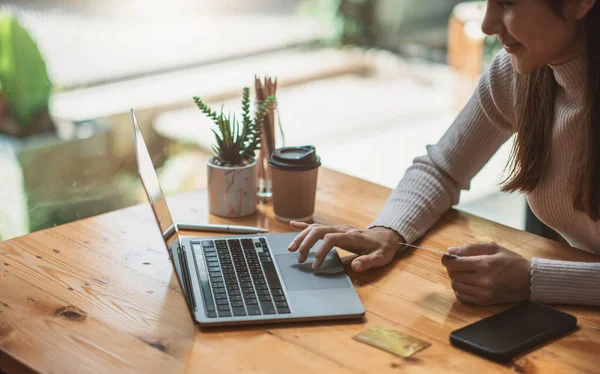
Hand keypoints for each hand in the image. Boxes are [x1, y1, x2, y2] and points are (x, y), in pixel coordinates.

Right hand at [287, 221, 402, 271]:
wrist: (387, 235)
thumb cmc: (383, 248)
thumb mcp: (381, 257)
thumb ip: (369, 261)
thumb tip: (356, 267)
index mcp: (351, 236)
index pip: (330, 239)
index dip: (320, 250)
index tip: (315, 265)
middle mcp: (342, 230)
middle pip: (318, 231)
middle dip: (305, 243)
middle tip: (298, 258)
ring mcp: (338, 228)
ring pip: (315, 228)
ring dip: (302, 237)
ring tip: (291, 248)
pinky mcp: (335, 230)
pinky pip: (317, 226)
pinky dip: (304, 226)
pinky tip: (293, 225)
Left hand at [441, 242, 530, 304]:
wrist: (530, 281)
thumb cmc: (512, 261)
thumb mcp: (493, 247)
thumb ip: (470, 248)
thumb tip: (450, 251)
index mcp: (484, 264)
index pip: (453, 264)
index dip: (446, 259)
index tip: (448, 257)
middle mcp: (482, 281)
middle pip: (452, 274)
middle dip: (453, 268)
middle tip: (461, 264)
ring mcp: (483, 293)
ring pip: (455, 286)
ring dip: (456, 278)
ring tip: (467, 273)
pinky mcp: (484, 302)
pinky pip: (461, 297)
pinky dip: (460, 289)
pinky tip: (469, 283)